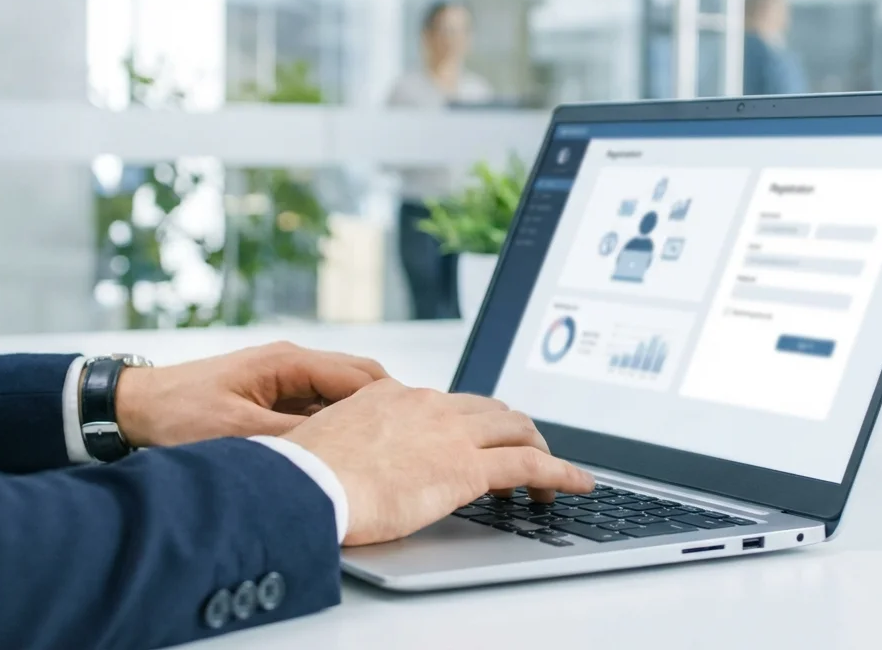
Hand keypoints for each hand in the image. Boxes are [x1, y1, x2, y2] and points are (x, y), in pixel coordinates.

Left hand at [114, 342, 388, 446]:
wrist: (134, 408)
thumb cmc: (177, 415)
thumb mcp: (240, 433)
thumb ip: (295, 438)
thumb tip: (343, 448)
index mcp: (288, 361)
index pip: (361, 376)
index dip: (392, 403)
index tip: (412, 430)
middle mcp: (291, 362)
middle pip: (359, 380)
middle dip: (385, 409)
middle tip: (406, 444)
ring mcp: (283, 378)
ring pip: (340, 394)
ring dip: (360, 419)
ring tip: (381, 451)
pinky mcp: (272, 395)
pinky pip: (318, 406)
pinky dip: (336, 425)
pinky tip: (343, 452)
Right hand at [283, 379, 594, 546]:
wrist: (306, 486)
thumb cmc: (304, 477)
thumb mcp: (328, 445)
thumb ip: (352, 442)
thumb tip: (351, 461)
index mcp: (392, 396)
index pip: (447, 402)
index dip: (471, 422)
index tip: (477, 438)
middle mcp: (427, 404)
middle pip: (490, 409)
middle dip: (513, 431)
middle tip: (523, 453)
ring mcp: (451, 432)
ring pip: (517, 430)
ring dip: (539, 450)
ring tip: (551, 476)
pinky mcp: (468, 467)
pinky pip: (532, 464)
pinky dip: (562, 473)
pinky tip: (577, 485)